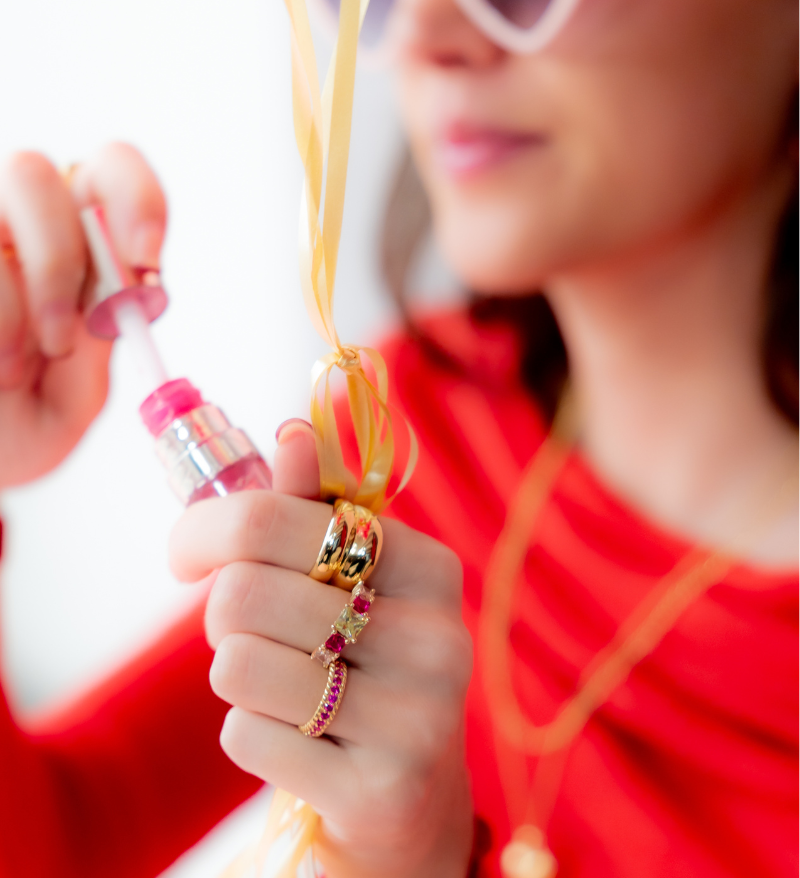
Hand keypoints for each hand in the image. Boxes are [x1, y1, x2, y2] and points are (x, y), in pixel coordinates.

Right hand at [0, 144, 165, 488]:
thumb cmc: (12, 427)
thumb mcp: (69, 404)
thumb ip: (98, 350)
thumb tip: (123, 296)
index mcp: (72, 243)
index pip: (110, 171)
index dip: (136, 199)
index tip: (145, 259)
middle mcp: (9, 222)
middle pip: (34, 174)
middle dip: (57, 257)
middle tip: (64, 338)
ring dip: (14, 296)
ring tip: (12, 372)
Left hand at [168, 424, 474, 877]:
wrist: (410, 797)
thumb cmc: (364, 663)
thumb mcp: (351, 581)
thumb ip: (314, 509)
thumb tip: (293, 431)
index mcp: (431, 567)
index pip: (272, 517)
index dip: (203, 529)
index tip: (183, 554)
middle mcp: (437, 636)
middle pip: (244, 591)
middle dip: (221, 614)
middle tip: (244, 631)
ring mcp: (417, 717)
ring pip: (237, 664)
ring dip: (235, 673)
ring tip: (278, 682)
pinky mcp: (380, 788)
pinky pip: (246, 735)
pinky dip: (249, 732)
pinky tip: (298, 739)